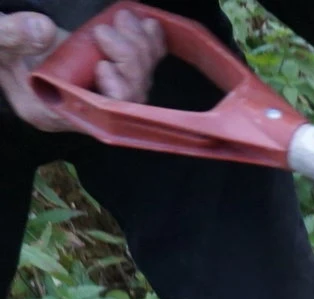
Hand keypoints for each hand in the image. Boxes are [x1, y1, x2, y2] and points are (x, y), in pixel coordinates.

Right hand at [0, 10, 163, 131]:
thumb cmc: (0, 48)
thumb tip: (42, 30)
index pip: (98, 116)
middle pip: (126, 97)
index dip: (111, 94)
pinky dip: (149, 46)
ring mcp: (98, 88)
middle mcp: (82, 106)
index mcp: (53, 110)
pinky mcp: (109, 71)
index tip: (104, 65)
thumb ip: (13, 36)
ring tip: (125, 18)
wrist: (4, 40)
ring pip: (138, 80)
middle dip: (130, 60)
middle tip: (118, 25)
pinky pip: (141, 66)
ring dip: (140, 48)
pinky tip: (149, 26)